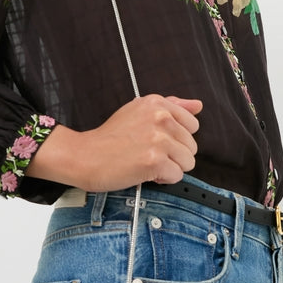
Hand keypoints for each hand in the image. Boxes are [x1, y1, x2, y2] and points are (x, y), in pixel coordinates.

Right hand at [26, 94, 202, 192]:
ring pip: (188, 162)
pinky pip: (177, 176)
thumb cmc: (109, 138)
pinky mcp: (155, 161)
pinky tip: (144, 172)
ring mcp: (158, 139)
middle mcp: (160, 117)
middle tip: (147, 153)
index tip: (155, 140)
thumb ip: (171, 106)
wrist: (84, 156)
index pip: (192, 124)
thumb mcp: (138, 111)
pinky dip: (162, 179)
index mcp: (157, 103)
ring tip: (146, 163)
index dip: (176, 138)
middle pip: (191, 145)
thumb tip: (198, 105)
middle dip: (173, 155)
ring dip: (169, 168)